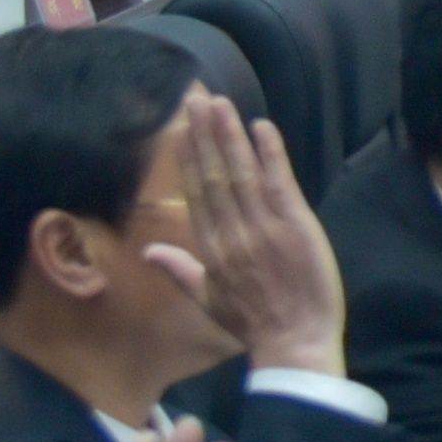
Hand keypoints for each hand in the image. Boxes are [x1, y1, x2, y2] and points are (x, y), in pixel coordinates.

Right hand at [135, 89, 343, 377]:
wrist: (295, 343)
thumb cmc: (254, 323)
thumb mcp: (207, 300)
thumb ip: (178, 270)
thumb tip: (146, 251)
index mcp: (211, 249)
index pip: (196, 193)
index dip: (189, 158)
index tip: (183, 128)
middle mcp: (231, 233)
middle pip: (213, 175)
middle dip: (204, 135)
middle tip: (196, 99)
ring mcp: (262, 227)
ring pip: (240, 173)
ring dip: (230, 135)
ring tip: (220, 103)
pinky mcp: (294, 225)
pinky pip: (278, 182)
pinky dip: (269, 153)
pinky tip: (261, 126)